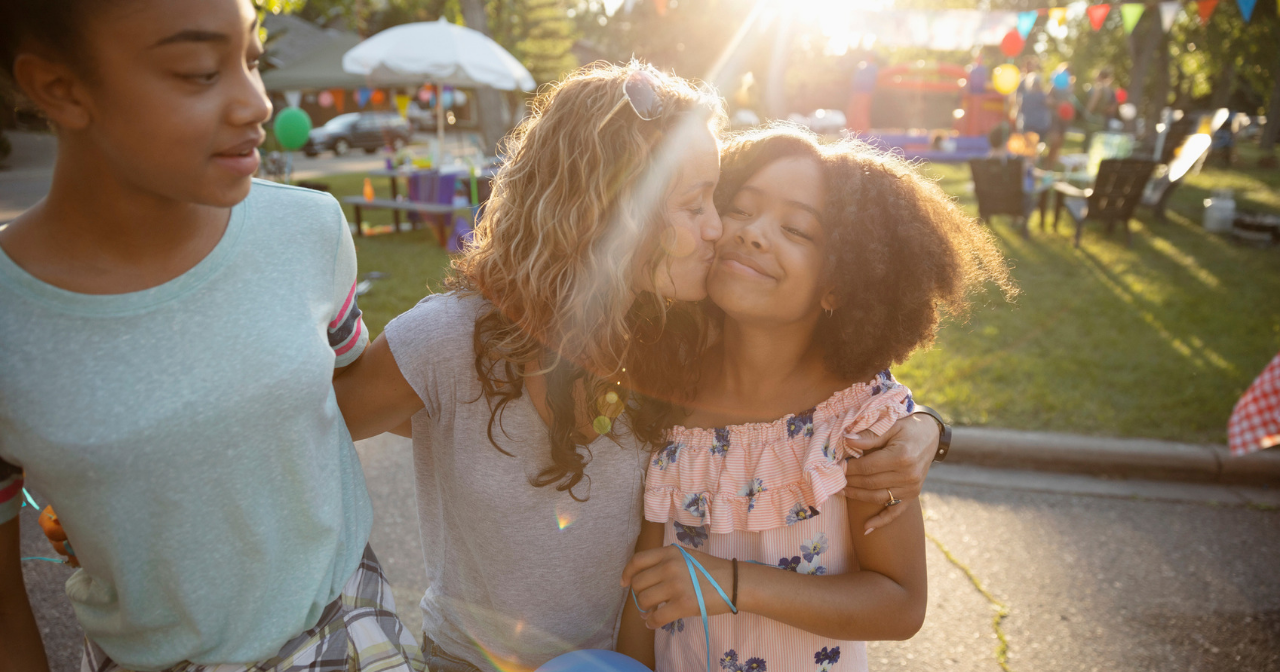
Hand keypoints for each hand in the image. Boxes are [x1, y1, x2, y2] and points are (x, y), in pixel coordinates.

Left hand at [621, 545, 733, 629]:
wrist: (735, 583)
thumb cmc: (712, 571)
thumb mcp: (687, 557)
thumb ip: (666, 562)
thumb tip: (643, 579)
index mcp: (670, 552)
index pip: (637, 561)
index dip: (627, 573)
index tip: (624, 583)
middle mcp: (670, 566)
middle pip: (638, 583)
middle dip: (638, 594)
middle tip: (647, 601)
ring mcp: (676, 585)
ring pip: (643, 600)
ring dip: (644, 609)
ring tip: (651, 612)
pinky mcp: (683, 604)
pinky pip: (656, 617)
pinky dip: (651, 622)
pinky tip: (653, 623)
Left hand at [843, 414, 938, 532]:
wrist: (930, 435)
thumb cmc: (908, 427)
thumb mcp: (890, 425)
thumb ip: (869, 436)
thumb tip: (847, 440)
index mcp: (902, 457)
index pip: (868, 467)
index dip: (850, 468)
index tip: (836, 466)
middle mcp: (908, 475)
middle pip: (871, 483)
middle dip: (850, 482)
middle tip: (833, 480)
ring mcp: (912, 488)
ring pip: (878, 497)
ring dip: (857, 497)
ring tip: (841, 492)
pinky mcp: (913, 495)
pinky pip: (895, 512)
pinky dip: (881, 521)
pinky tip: (866, 528)